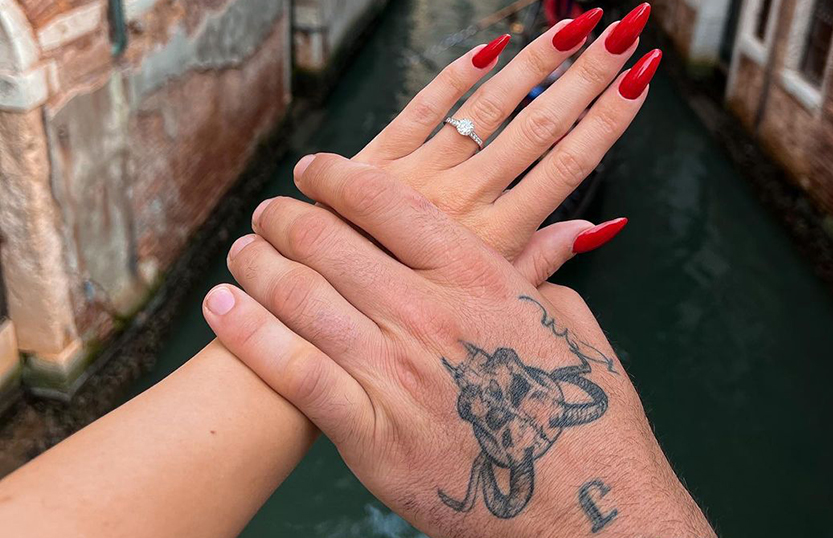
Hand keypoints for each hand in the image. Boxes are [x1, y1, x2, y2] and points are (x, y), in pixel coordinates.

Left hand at [203, 156, 713, 537]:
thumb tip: (552, 238)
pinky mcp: (369, 433)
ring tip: (241, 251)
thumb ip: (542, 275)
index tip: (314, 170)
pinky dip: (247, 332)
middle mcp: (429, 314)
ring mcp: (394, 373)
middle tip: (270, 214)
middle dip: (286, 217)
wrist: (586, 512)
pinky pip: (291, 370)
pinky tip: (221, 306)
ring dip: (257, 265)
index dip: (337, 177)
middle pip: (328, 241)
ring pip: (300, 297)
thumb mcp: (573, 329)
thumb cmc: (585, 420)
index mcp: (480, 278)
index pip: (387, 203)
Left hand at [349, 4, 658, 280]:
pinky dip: (454, 75)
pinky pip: (421, 108)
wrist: (329, 305)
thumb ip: (541, 259)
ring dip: (535, 62)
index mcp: (495, 239)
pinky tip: (493, 45)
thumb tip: (600, 229)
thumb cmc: (416, 308)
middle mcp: (462, 202)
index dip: (608, 119)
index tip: (641, 78)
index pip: (566, 167)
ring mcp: (418, 177)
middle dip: (588, 75)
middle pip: (537, 127)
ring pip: (487, 108)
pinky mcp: (375, 160)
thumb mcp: (486, 302)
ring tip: (577, 24)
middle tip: (626, 28)